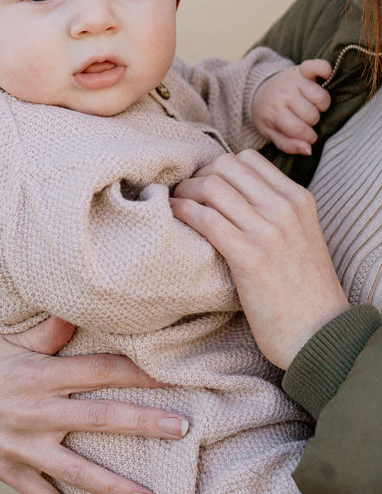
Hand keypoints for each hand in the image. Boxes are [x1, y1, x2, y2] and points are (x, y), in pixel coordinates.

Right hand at [0, 315, 187, 493]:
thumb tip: (79, 304)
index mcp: (38, 375)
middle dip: (143, 424)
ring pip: (76, 471)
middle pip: (98, 419)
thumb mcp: (9, 337)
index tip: (171, 376)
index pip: (97, 372)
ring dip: (117, 487)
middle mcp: (33, 412)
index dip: (136, 373)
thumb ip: (48, 330)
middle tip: (183, 428)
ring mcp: (21, 447)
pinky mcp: (10, 471)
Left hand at [170, 150, 348, 368]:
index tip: (204, 184)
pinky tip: (174, 217)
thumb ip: (276, 212)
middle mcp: (285, 209)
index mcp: (299, 199)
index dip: (218, 167)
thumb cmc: (303, 291)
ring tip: (175, 206)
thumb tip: (234, 195)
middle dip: (198, 175)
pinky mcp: (249, 258)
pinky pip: (206, 218)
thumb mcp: (301, 237)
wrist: (319, 334)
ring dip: (184, 192)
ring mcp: (268, 232)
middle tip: (185, 194)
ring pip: (211, 187)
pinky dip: (183, 212)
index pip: (248, 158)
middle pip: (225, 166)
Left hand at [252, 59, 331, 154]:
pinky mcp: (301, 69)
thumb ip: (289, 145)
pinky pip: (319, 66)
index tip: (308, 135)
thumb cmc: (269, 116)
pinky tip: (323, 79)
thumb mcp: (271, 134)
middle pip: (312, 114)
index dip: (308, 136)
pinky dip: (325, 70)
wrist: (258, 91)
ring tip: (311, 105)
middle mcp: (283, 95)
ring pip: (321, 97)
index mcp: (274, 112)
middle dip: (312, 121)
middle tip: (305, 118)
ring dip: (321, 105)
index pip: (299, 129)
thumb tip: (309, 150)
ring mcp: (293, 80)